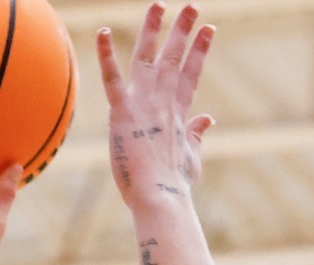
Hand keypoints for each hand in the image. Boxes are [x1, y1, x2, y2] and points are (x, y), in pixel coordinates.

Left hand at [97, 2, 214, 210]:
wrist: (159, 195)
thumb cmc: (174, 185)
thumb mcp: (192, 156)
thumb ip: (197, 134)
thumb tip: (208, 119)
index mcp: (179, 113)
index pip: (191, 74)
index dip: (200, 51)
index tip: (209, 30)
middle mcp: (163, 101)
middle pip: (174, 58)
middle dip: (184, 30)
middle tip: (193, 6)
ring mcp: (143, 104)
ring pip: (148, 57)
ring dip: (154, 29)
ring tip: (160, 5)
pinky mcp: (122, 111)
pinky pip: (112, 78)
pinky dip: (106, 54)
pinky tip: (103, 31)